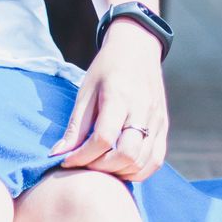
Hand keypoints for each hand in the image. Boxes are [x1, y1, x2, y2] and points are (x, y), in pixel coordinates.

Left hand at [49, 19, 168, 181]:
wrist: (137, 49)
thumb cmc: (107, 68)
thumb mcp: (86, 91)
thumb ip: (75, 126)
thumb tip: (58, 154)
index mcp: (118, 97)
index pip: (103, 138)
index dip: (82, 156)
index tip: (66, 161)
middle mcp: (142, 110)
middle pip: (126, 155)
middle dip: (101, 168)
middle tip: (84, 165)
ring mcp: (157, 120)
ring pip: (143, 162)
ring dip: (119, 173)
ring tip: (99, 167)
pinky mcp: (164, 127)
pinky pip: (156, 160)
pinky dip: (138, 171)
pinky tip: (120, 167)